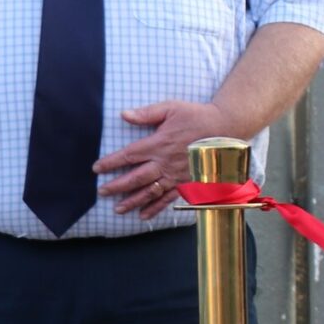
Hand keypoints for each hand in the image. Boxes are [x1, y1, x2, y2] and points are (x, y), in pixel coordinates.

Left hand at [94, 99, 234, 218]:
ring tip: (117, 209)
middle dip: (116, 186)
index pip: (128, 156)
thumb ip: (147, 113)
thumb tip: (124, 115)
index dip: (110, 163)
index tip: (97, 168)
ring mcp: (176, 175)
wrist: (225, 128)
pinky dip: (155, 208)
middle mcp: (165, 162)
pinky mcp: (187, 182)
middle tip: (102, 192)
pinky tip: (144, 215)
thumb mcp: (171, 108)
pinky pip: (168, 198)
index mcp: (158, 144)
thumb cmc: (197, 116)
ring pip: (150, 192)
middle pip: (135, 178)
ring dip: (132, 201)